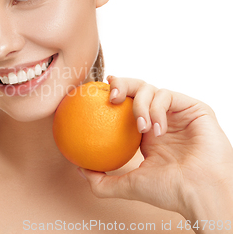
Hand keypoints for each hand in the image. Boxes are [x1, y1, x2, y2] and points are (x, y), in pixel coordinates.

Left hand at [78, 76, 232, 218]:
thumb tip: (78, 169)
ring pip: (150, 88)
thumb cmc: (168, 191)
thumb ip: (101, 181)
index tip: (96, 94)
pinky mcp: (194, 108)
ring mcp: (177, 112)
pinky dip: (157, 110)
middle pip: (136, 87)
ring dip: (139, 105)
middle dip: (120, 84)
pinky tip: (157, 129)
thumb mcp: (127, 185)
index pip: (125, 103)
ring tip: (141, 127)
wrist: (199, 192)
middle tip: (110, 97)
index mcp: (146, 132)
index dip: (111, 93)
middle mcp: (161, 118)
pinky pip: (167, 96)